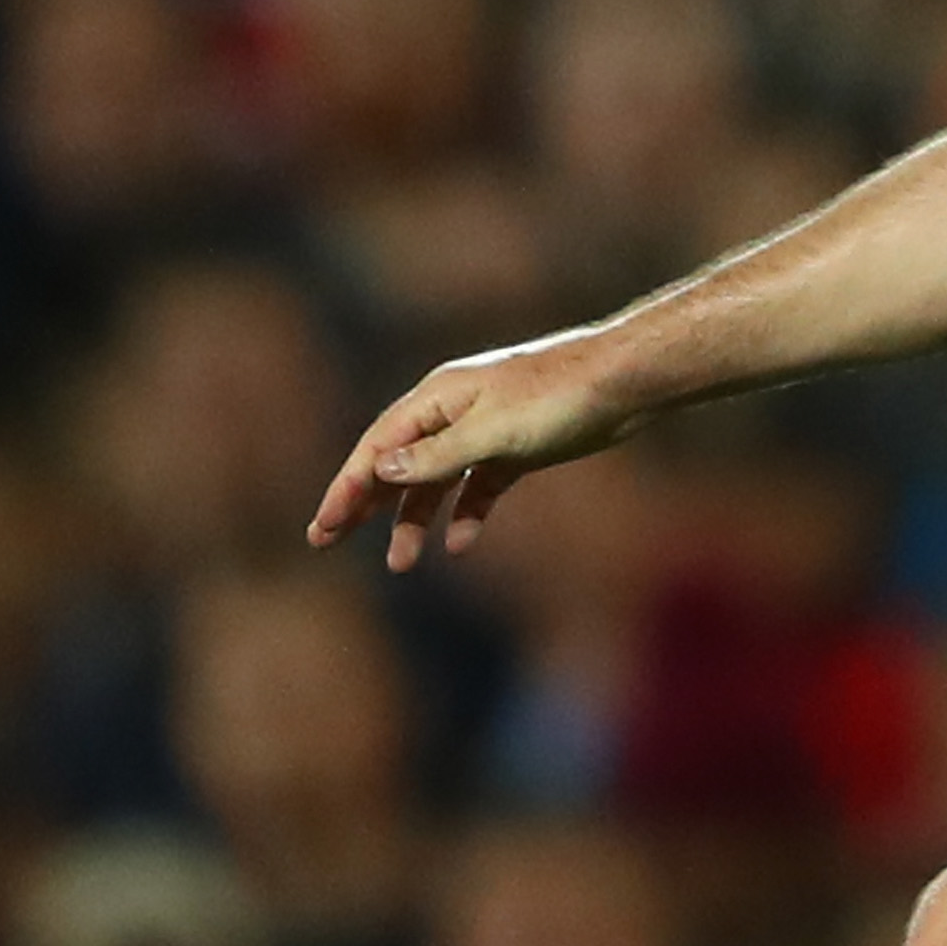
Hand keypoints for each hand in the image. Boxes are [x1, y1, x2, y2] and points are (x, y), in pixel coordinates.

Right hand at [306, 332, 647, 563]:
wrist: (623, 381)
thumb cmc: (558, 398)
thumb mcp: (493, 432)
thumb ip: (438, 454)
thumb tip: (382, 470)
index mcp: (437, 398)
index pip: (377, 448)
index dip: (346, 488)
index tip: (323, 527)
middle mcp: (453, 411)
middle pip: (396, 462)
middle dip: (362, 503)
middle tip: (326, 541)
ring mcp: (485, 429)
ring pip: (435, 480)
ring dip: (414, 519)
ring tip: (399, 563)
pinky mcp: (517, 447)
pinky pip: (478, 485)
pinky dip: (466, 513)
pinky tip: (460, 544)